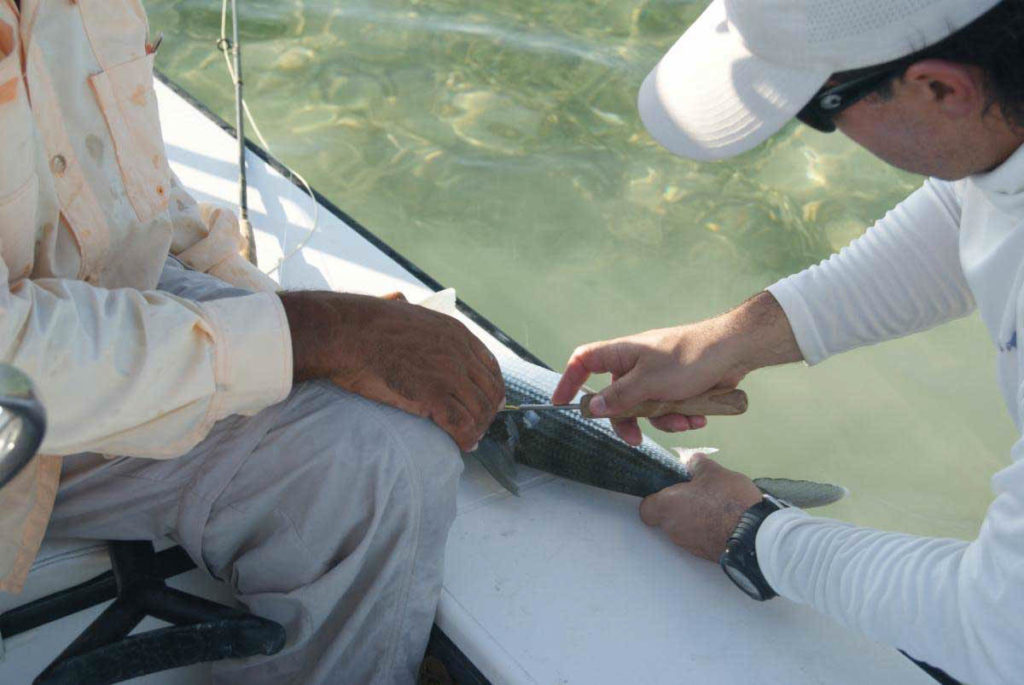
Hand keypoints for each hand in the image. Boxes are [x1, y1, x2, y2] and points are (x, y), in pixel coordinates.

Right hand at [280, 291, 504, 450]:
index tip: (486, 404)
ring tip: (468, 440)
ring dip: (476, 429)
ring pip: (479, 411)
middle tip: (476, 429)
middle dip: (486, 414)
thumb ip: (410, 308)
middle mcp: (459, 352)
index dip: (491, 391)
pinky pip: (461, 424)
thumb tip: (398, 298)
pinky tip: (461, 444)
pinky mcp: (434, 394)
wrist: (347, 332)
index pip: (490, 367)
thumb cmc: (362, 324)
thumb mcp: (399, 306)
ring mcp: (449, 373)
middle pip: (490, 392)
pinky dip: (465, 438)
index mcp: (455, 332)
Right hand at [551, 292, 800, 444]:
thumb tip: (595, 407)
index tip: (561, 403)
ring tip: (685, 420)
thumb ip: (620, 397)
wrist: (734, 351)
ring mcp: (657, 374)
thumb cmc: (690, 357)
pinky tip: (699, 416)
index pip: (583, 361)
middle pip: (616, 397)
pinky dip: (681, 414)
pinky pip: (668, 407)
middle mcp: (636, 363)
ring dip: (664, 420)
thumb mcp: (650, 382)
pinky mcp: (676, 384)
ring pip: (645, 407)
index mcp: (622, 354)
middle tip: (636, 439)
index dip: (569, 380)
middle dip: (629, 420)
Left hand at [639, 453, 762, 561]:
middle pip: (666, 518)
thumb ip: (697, 464)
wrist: (754, 534)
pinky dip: (708, 529)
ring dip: (694, 517)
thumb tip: (691, 460)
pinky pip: (700, 538)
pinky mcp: (706, 555)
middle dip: (679, 506)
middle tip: (697, 492)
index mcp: (667, 507)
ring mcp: (689, 545)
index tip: (670, 489)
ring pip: (684, 529)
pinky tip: (724, 518)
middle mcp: (673, 530)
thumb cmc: (727, 500)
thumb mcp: (713, 472)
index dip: (655, 498)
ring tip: (715, 504)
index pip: (646, 508)